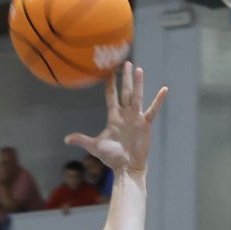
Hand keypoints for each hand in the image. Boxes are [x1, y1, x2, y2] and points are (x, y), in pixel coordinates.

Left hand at [65, 62, 166, 177]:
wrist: (126, 167)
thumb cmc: (112, 157)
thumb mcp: (95, 146)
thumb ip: (82, 139)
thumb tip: (66, 139)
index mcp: (114, 117)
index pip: (112, 96)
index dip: (111, 84)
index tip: (109, 72)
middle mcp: (125, 114)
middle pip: (125, 92)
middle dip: (125, 78)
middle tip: (126, 63)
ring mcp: (136, 118)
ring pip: (137, 96)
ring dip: (138, 83)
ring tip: (138, 69)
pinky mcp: (145, 124)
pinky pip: (153, 109)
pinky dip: (158, 100)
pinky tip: (164, 90)